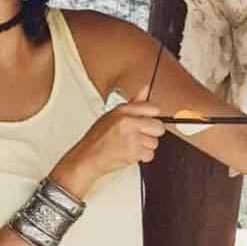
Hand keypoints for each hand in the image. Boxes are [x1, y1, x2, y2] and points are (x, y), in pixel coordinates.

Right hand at [49, 87, 164, 198]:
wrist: (88, 156)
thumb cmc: (98, 137)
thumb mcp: (112, 114)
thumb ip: (134, 103)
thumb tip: (145, 88)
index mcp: (123, 110)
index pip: (153, 108)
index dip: (152, 116)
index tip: (147, 121)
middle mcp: (128, 122)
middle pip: (158, 127)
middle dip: (152, 133)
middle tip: (140, 135)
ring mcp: (131, 138)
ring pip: (154, 142)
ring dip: (146, 146)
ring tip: (132, 145)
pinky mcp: (133, 152)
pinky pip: (150, 154)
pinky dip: (143, 157)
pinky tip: (132, 153)